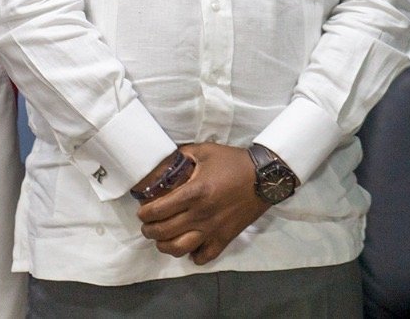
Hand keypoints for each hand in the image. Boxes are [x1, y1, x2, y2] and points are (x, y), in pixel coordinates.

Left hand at [136, 142, 270, 263]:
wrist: (266, 177)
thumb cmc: (234, 163)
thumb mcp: (206, 151)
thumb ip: (182, 156)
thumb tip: (163, 163)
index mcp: (195, 192)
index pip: (159, 210)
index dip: (145, 213)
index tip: (143, 211)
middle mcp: (201, 214)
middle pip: (164, 231)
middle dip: (149, 230)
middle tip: (148, 225)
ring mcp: (213, 229)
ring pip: (178, 248)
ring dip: (165, 246)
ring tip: (163, 239)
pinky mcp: (225, 238)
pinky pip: (203, 257)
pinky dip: (193, 256)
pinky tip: (190, 246)